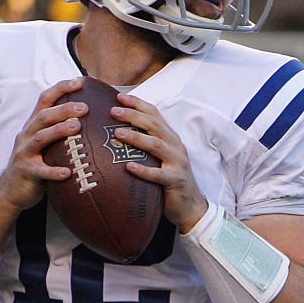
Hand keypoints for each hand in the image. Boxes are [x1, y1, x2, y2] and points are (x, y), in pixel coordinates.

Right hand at [0, 78, 87, 212]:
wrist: (10, 191)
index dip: (60, 88)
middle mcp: (26, 135)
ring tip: (76, 127)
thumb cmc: (34, 165)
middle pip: (44, 116)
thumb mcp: (44, 145)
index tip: (80, 82)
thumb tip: (89, 120)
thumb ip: (59, 132)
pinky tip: (67, 172)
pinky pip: (40, 171)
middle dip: (64, 109)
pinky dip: (54, 171)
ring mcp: (24, 153)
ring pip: (40, 138)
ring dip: (59, 131)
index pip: (44, 100)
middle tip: (84, 108)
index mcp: (33, 126)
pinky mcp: (26, 172)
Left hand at [110, 92, 207, 233]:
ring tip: (118, 133)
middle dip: (133, 115)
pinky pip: (158, 175)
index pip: (154, 114)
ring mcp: (177, 162)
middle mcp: (175, 146)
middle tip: (113, 111)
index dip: (138, 104)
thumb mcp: (158, 158)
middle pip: (154, 125)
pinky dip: (143, 170)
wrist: (190, 206)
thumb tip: (117, 132)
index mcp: (170, 138)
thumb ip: (145, 145)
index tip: (119, 97)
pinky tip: (128, 167)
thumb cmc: (168, 179)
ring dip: (136, 137)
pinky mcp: (175, 180)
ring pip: (156, 145)